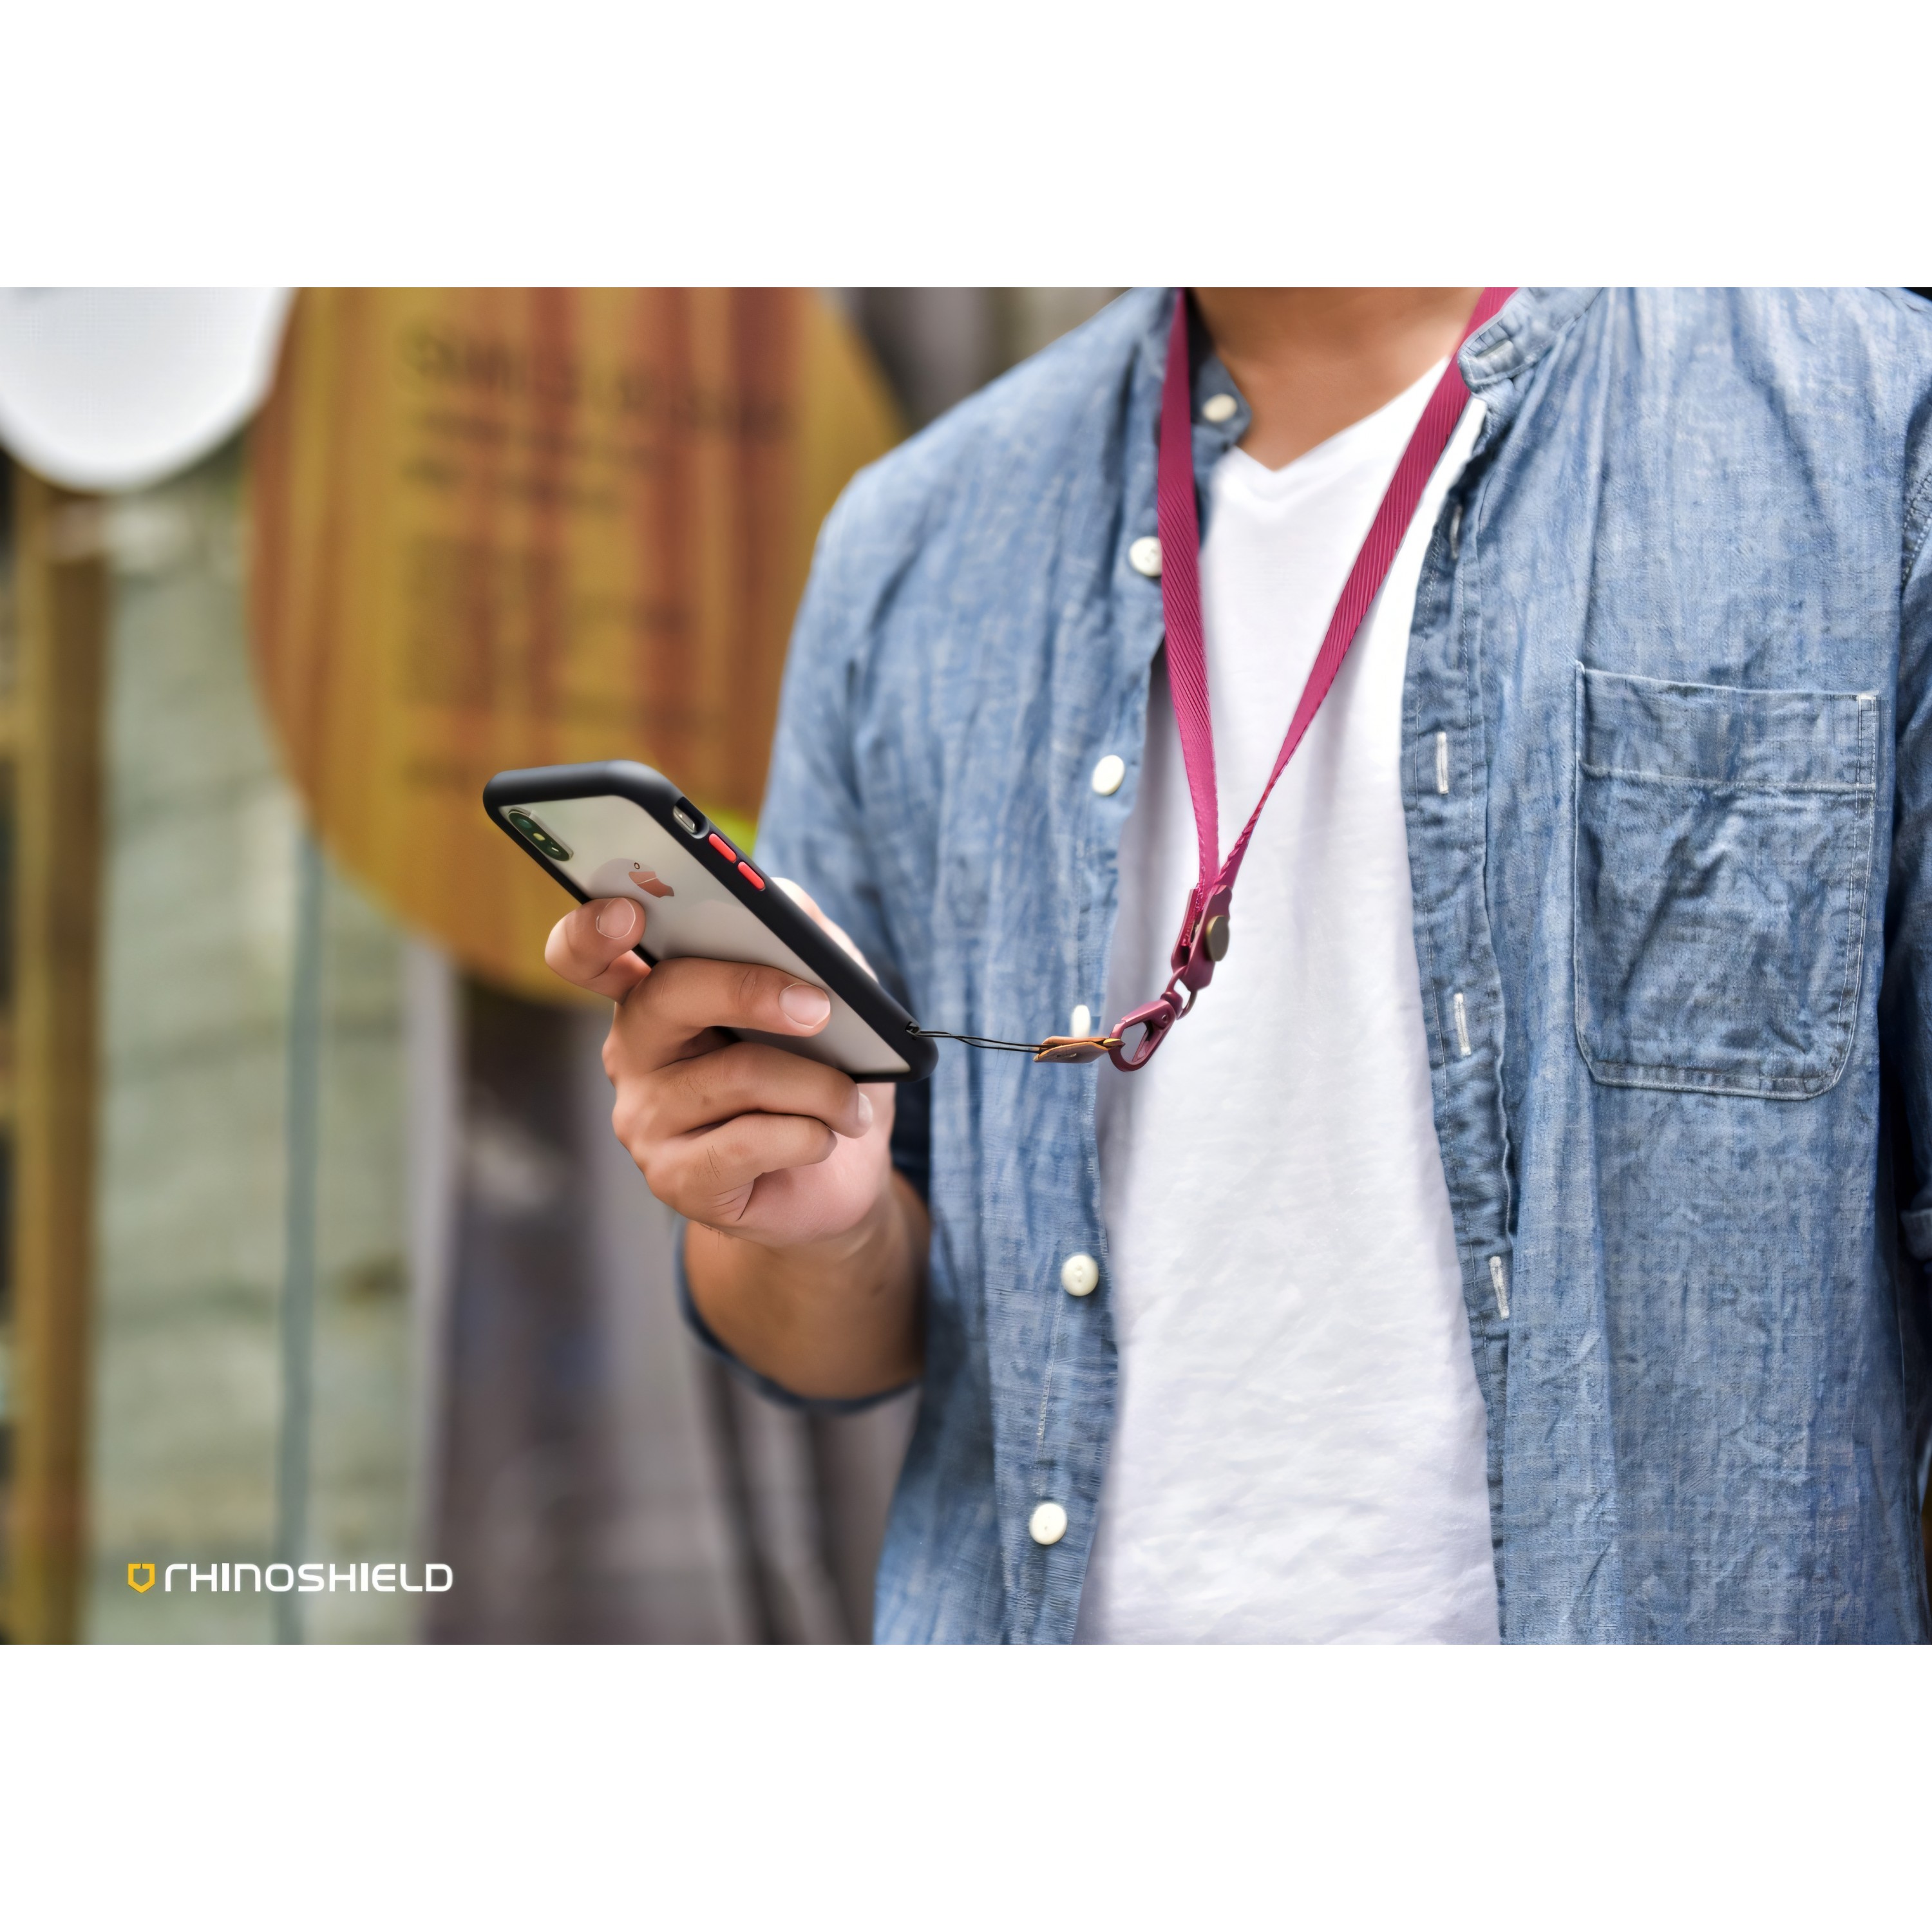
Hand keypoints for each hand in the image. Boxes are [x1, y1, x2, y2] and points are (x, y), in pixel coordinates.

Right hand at [544, 889, 895, 1250]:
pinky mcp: (675, 1178)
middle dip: (752, 990)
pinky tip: (825, 1138)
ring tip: (851, 1101)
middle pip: (669, 995)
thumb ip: (802, 933)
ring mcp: (644, 1119)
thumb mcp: (831, 988)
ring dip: (819, 1085)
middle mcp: (633, 1053)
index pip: (589, 954)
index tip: (628, 913)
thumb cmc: (825, 1069)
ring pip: (736, 1074)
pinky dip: (810, 1134)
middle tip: (821, 1007)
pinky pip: (749, 1143)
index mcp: (655, 992)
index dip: (594, 931)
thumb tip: (780, 897)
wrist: (841, 1174)